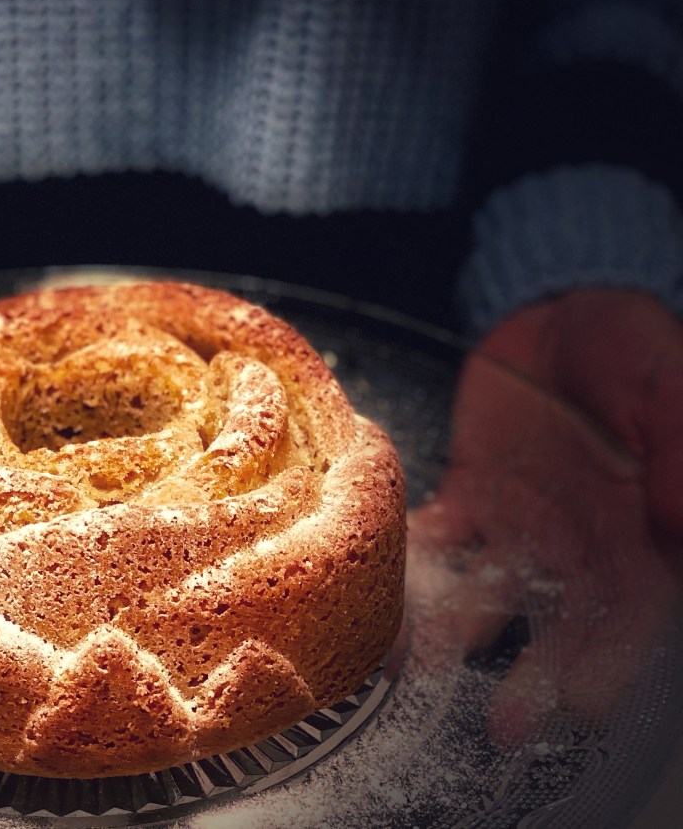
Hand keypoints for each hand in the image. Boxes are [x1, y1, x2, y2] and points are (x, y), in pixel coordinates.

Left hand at [411, 289, 682, 746]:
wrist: (568, 312)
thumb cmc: (634, 350)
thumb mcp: (668, 388)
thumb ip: (677, 449)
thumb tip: (678, 524)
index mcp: (642, 535)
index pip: (632, 614)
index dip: (610, 660)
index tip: (581, 702)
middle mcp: (580, 546)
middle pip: (558, 624)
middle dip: (532, 675)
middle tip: (502, 723)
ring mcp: (520, 525)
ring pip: (489, 592)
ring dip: (455, 632)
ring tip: (419, 668)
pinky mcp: (469, 494)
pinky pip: (440, 536)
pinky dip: (413, 562)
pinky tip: (381, 587)